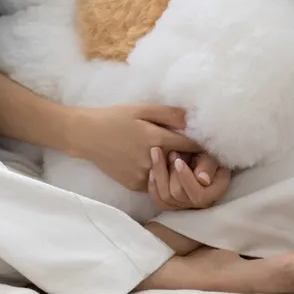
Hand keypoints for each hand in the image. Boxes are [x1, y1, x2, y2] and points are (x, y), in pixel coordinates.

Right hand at [68, 104, 202, 192]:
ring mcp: (143, 175)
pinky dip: (158, 176)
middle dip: (190, 159)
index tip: (207, 143)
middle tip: (192, 152)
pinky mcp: (134, 185)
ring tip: (175, 159)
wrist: (86, 136)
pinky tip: (155, 166)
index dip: (201, 145)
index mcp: (156, 139)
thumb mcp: (141, 109)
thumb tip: (193, 119)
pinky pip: (155, 183)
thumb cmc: (114, 118)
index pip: (191, 146)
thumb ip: (168, 114)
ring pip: (169, 176)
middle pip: (183, 164)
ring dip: (175, 170)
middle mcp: (152, 161)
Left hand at [148, 148, 230, 210]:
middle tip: (170, 152)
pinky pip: (158, 201)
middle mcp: (199, 204)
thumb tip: (202, 180)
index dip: (186, 179)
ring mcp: (184, 205)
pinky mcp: (171, 204)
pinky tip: (151, 170)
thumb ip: (208, 166)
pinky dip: (153, 186)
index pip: (199, 195)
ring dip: (160, 174)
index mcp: (214, 193)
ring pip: (166, 197)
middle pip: (179, 194)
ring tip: (158, 154)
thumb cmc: (208, 155)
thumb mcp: (212, 156)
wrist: (198, 156)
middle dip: (171, 172)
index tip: (178, 161)